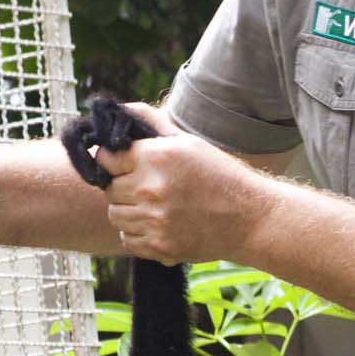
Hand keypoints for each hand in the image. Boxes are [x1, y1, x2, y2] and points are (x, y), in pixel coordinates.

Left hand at [96, 101, 270, 265]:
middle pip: (109, 189)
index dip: (112, 161)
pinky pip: (128, 239)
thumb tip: (121, 109)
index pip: (105, 158)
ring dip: (129, 211)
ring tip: (154, 206)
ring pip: (116, 215)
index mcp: (155, 157)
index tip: (123, 165)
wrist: (249, 218)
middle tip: (145, 186)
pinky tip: (158, 224)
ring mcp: (154, 220)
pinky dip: (138, 233)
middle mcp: (150, 188)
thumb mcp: (188, 142)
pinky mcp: (159, 246)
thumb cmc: (220, 175)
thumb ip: (151, 123)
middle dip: (122, 186)